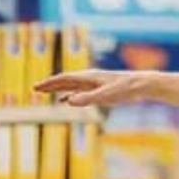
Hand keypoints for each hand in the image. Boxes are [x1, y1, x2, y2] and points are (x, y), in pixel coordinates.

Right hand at [34, 70, 150, 106]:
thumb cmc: (126, 89)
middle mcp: (90, 78)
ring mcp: (95, 84)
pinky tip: (66, 100)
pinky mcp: (101, 89)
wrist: (143, 85)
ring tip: (45, 91)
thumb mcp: (106, 96)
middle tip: (35, 89)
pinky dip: (70, 94)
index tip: (36, 87)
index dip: (50, 83)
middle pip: (65, 81)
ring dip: (58, 88)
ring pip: (72, 86)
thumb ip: (87, 98)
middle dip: (50, 85)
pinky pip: (81, 91)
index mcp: (89, 77)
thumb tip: (67, 101)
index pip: (64, 79)